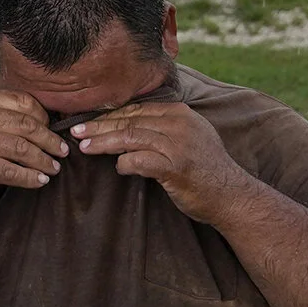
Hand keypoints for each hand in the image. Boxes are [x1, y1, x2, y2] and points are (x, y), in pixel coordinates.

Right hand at [0, 89, 69, 212]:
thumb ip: (4, 116)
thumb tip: (50, 119)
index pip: (23, 101)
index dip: (44, 118)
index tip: (54, 132)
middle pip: (25, 124)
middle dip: (49, 140)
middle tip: (63, 152)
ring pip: (20, 147)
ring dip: (43, 160)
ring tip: (54, 168)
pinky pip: (9, 169)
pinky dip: (29, 177)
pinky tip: (40, 182)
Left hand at [71, 102, 251, 224]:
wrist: (232, 196)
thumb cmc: (205, 170)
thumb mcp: (188, 138)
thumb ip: (162, 128)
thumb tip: (126, 127)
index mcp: (179, 113)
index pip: (136, 110)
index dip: (108, 116)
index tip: (87, 122)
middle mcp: (179, 123)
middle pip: (129, 120)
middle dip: (99, 126)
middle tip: (76, 132)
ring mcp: (178, 144)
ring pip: (130, 137)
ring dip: (103, 143)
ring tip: (84, 147)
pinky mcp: (176, 166)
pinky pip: (140, 161)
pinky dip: (124, 164)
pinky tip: (117, 168)